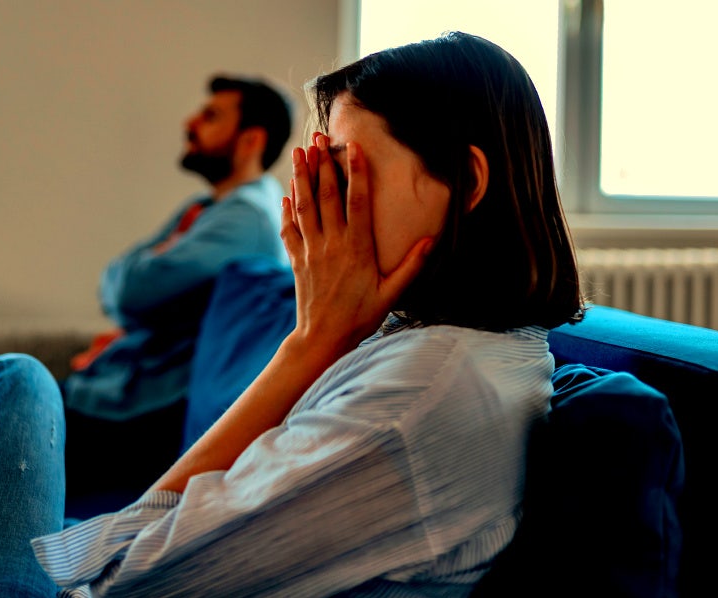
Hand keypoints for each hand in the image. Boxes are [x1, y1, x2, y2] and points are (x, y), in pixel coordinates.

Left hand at [280, 132, 432, 357]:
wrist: (323, 339)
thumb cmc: (361, 318)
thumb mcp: (391, 294)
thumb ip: (411, 266)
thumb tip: (431, 240)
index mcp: (358, 248)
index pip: (358, 202)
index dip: (356, 172)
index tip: (352, 147)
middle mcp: (332, 244)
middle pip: (326, 195)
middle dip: (322, 163)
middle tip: (318, 138)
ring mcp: (311, 251)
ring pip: (304, 206)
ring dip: (301, 177)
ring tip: (299, 152)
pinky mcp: (297, 260)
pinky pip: (289, 228)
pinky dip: (287, 208)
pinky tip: (287, 193)